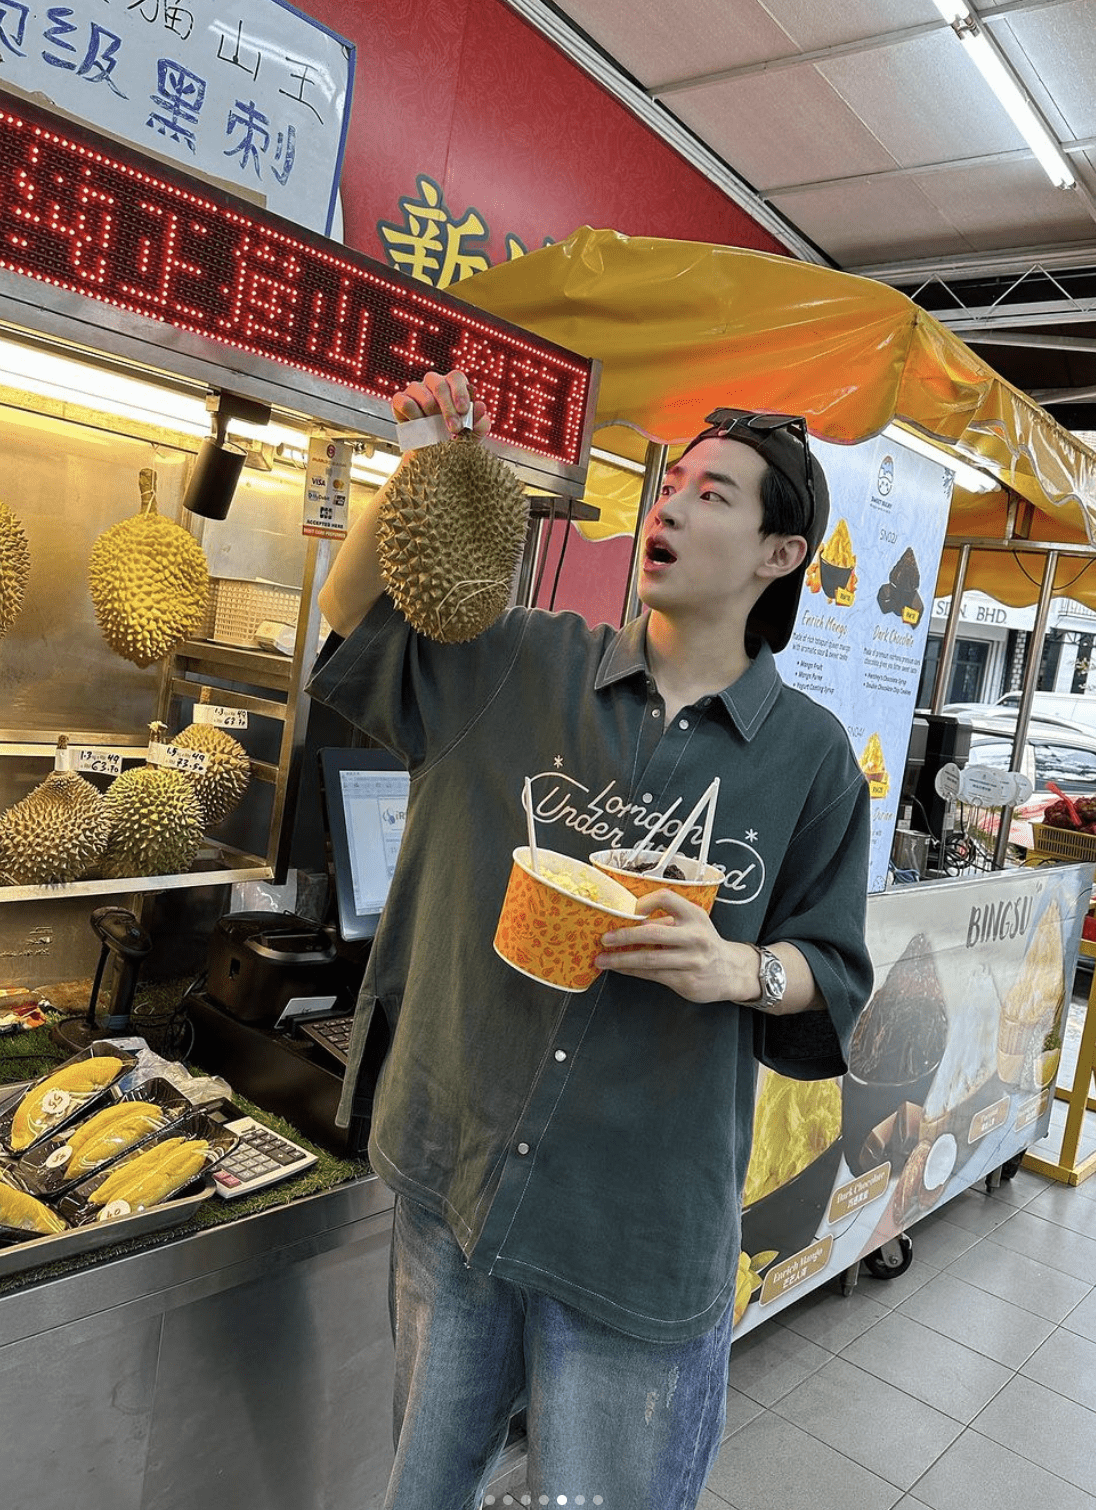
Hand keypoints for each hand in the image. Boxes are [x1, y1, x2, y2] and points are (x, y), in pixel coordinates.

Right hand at [392, 369, 490, 436]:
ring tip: (437, 432)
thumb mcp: (471, 434)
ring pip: (421, 393)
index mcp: (452, 385)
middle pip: (439, 385)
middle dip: (448, 409)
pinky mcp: (400, 400)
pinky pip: (406, 403)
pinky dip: (414, 417)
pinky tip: (421, 428)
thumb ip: (479, 423)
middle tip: (454, 430)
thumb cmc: (453, 438)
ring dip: (431, 416)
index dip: (460, 392)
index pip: (456, 378)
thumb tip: (481, 407)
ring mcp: (416, 390)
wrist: (432, 454)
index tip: (464, 411)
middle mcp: (433, 383)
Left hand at [596, 890, 758, 1003]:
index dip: (644, 902)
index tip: (627, 910)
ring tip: (602, 959)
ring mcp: (691, 960)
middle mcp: (694, 936)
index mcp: (694, 915)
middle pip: (652, 932)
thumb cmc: (704, 944)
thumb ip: (666, 922)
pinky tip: (620, 968)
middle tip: (605, 938)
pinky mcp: (686, 980)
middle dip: (624, 935)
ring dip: (621, 959)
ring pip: (649, 958)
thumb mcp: (692, 924)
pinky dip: (632, 971)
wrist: (732, 971)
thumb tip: (628, 922)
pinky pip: (652, 974)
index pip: (666, 898)